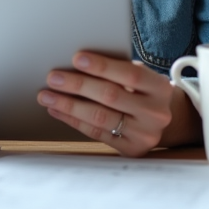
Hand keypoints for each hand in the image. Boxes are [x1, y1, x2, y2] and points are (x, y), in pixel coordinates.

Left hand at [36, 51, 182, 156]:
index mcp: (160, 88)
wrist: (161, 121)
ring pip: (100, 117)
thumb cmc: (142, 90)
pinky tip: (58, 111)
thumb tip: (77, 63)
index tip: (77, 58)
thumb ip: (118, 70)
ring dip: (69, 105)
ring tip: (47, 96)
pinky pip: (97, 133)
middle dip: (78, 85)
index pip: (130, 74)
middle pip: (111, 96)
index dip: (102, 66)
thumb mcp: (140, 77)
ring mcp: (145, 134)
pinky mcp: (131, 149)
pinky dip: (74, 120)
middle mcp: (156, 113)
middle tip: (53, 78)